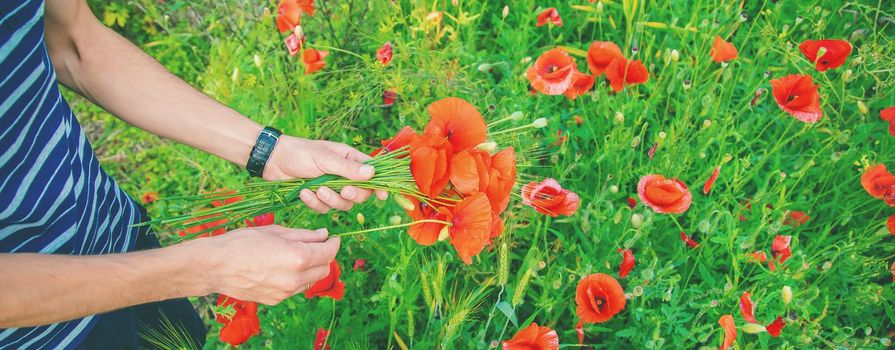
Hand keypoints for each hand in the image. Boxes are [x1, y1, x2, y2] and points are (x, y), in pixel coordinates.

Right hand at [191, 225, 339, 304]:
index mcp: (297, 257)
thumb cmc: (242, 242)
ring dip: (311, 268)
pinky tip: (282, 268)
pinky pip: (295, 289)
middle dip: (324, 256)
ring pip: (310, 280)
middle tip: (315, 245)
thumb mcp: (275, 231)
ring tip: (296, 256)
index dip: (333, 243)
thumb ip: (303, 235)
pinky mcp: (275, 300)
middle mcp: (295, 278)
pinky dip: (296, 278)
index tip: (333, 238)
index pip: (328, 253)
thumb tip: (323, 234)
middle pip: (324, 269)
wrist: (215, 266)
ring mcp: (285, 292)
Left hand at [263, 136, 387, 212]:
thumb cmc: (300, 152)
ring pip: (342, 204)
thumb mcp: (325, 158)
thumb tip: (372, 173)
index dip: (379, 185)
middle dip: (352, 195)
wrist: (273, 161)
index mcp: (349, 159)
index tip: (383, 196)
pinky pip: (324, 208)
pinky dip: (315, 203)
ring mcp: (331, 187)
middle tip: (343, 191)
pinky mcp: (318, 197)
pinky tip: (304, 193)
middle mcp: (343, 174)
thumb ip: (348, 168)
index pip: (371, 173)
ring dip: (330, 200)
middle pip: (360, 194)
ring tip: (316, 190)